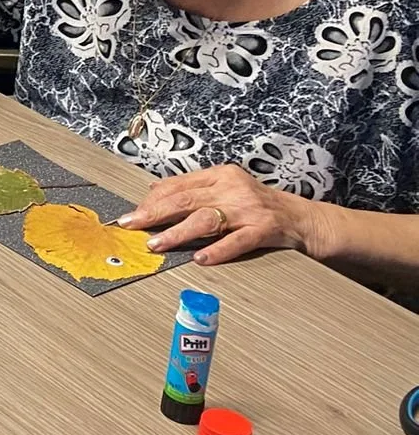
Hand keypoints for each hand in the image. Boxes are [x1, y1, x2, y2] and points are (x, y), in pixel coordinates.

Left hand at [116, 164, 318, 264]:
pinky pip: (237, 241)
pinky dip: (217, 250)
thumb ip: (193, 188)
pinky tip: (200, 259)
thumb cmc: (259, 205)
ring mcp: (248, 209)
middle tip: (131, 226)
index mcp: (220, 175)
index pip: (177, 185)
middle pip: (185, 199)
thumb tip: (153, 190)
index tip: (132, 213)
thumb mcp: (226, 188)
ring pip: (206, 219)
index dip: (151, 200)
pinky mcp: (264, 230)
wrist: (303, 219)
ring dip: (177, 233)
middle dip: (154, 213)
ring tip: (157, 244)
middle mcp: (232, 188)